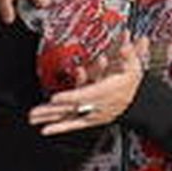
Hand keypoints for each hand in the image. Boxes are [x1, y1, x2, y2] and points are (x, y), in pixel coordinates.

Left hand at [28, 37, 145, 134]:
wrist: (137, 102)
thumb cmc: (130, 81)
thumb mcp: (133, 64)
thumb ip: (127, 53)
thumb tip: (126, 39)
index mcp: (106, 92)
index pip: (85, 95)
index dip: (70, 97)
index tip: (55, 98)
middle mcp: (97, 105)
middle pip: (71, 108)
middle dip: (52, 111)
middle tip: (35, 112)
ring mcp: (93, 114)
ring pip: (69, 116)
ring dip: (50, 118)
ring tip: (33, 118)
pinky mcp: (90, 119)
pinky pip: (73, 124)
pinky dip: (59, 128)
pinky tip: (45, 130)